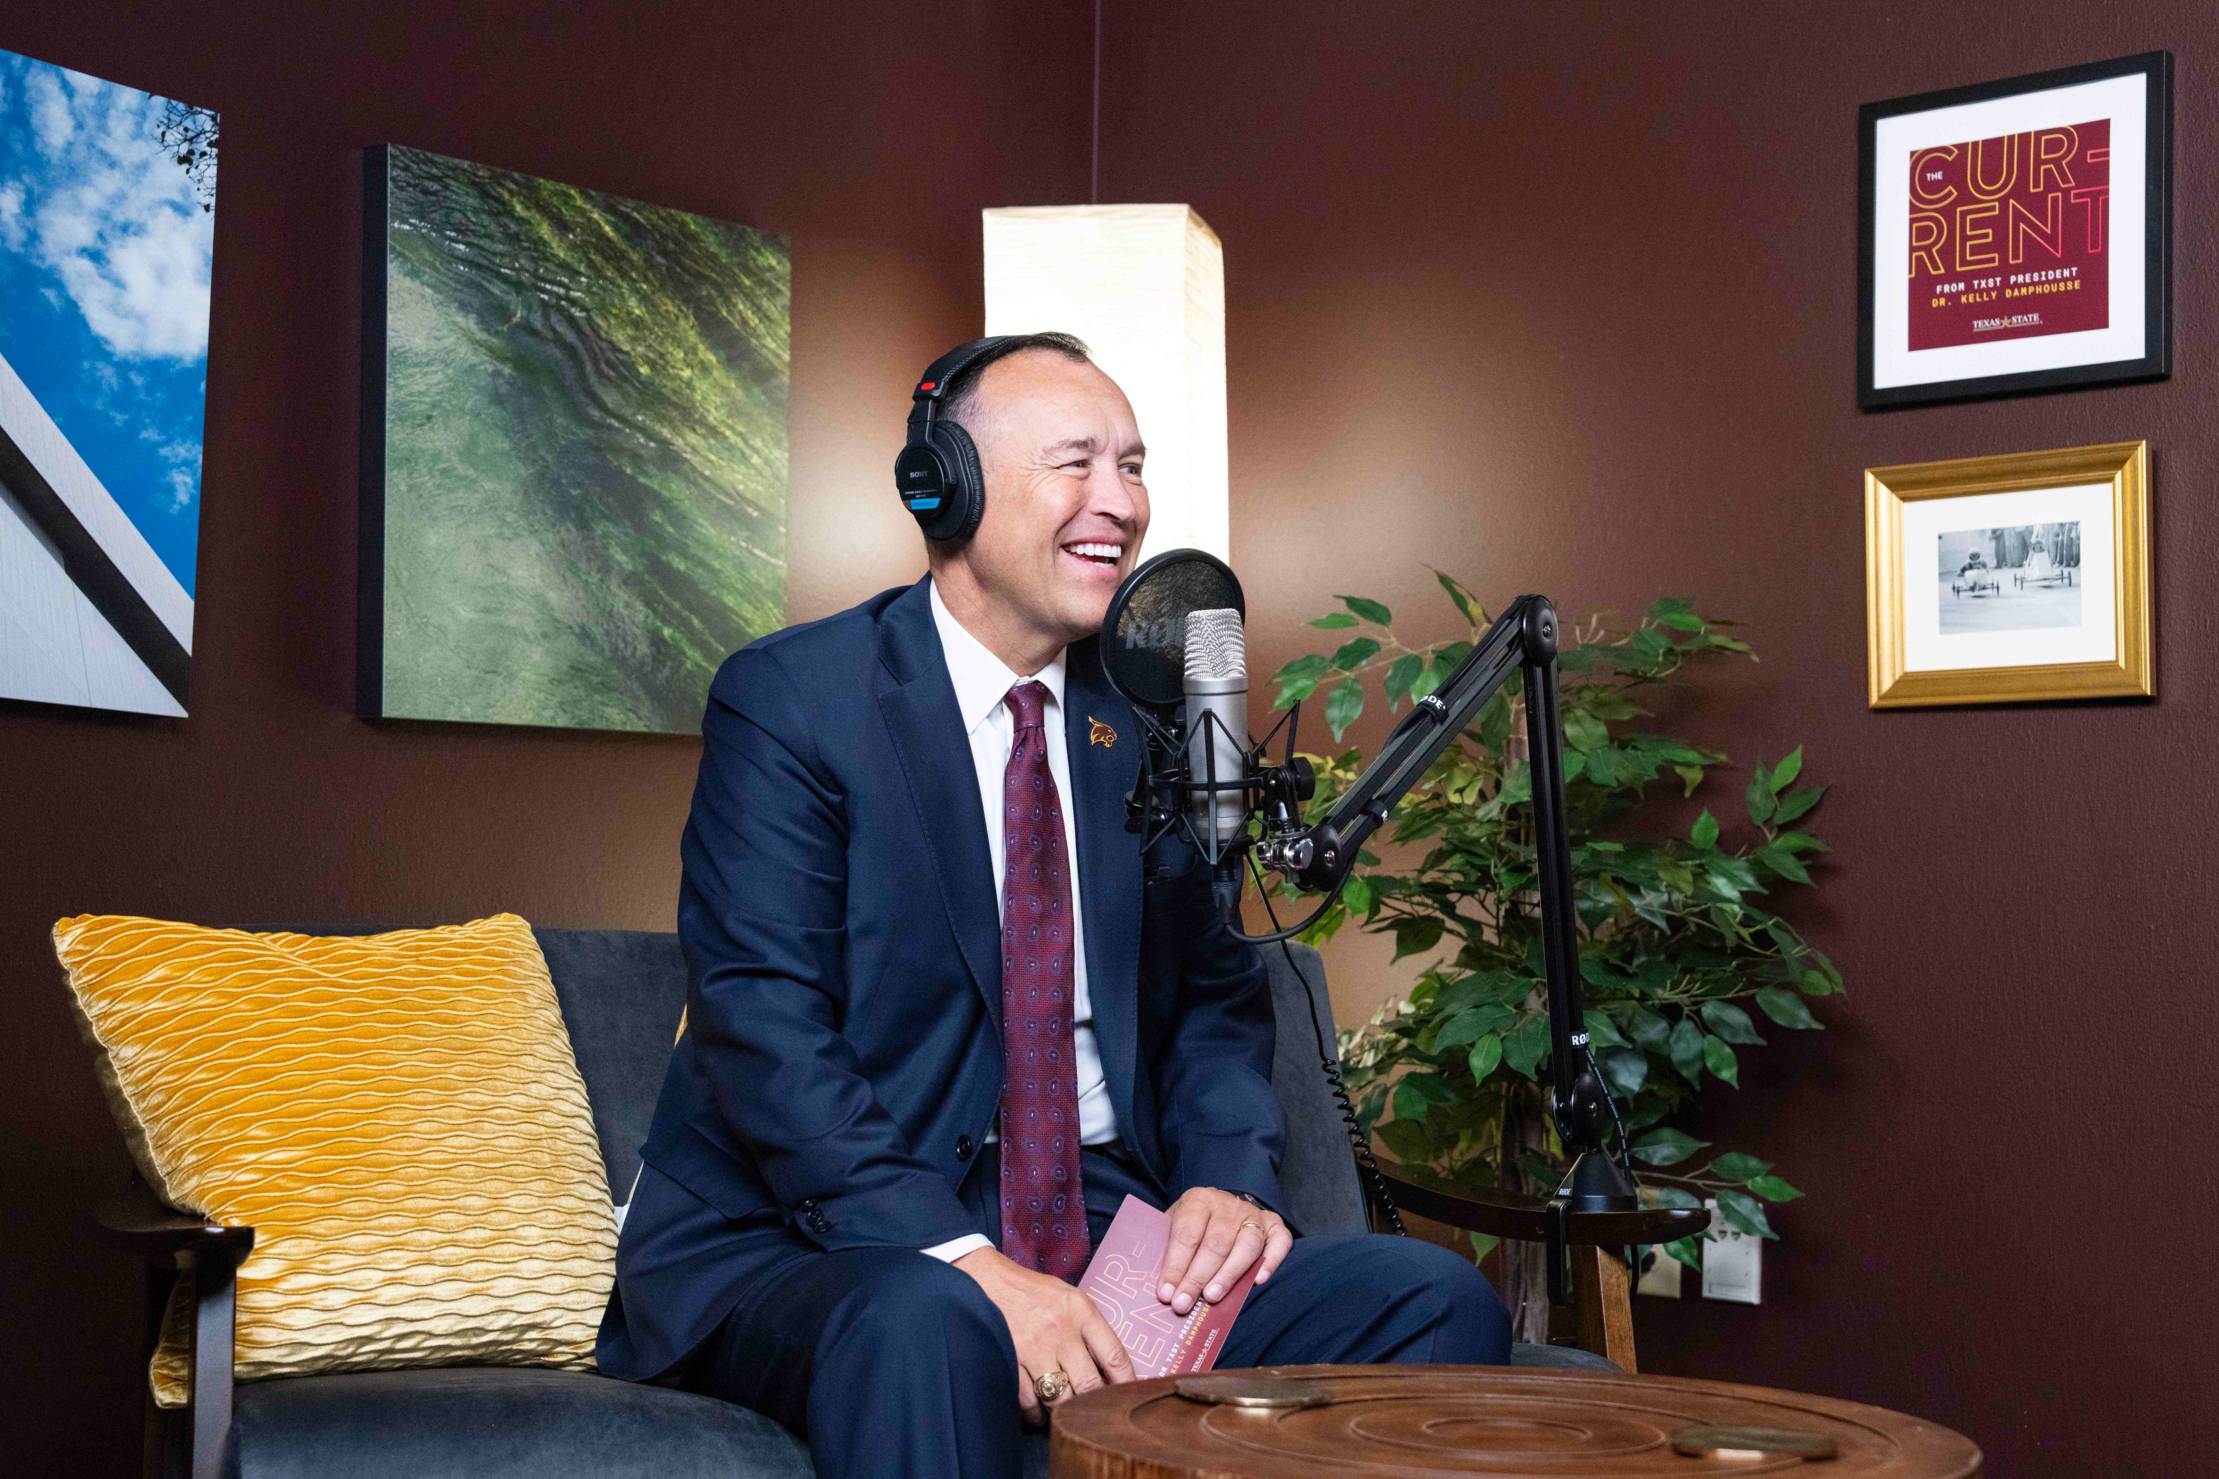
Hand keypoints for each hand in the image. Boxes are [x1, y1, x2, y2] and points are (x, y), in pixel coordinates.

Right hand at [953, 1245, 1132, 1424]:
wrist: (986, 1279)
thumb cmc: (1033, 1292)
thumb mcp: (1069, 1298)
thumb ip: (1090, 1329)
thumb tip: (1110, 1372)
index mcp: (1080, 1311)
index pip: (1115, 1355)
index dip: (1127, 1384)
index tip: (1129, 1398)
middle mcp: (1060, 1329)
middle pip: (1089, 1384)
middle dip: (1095, 1404)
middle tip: (1096, 1412)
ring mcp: (1033, 1347)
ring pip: (1059, 1399)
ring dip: (1065, 1411)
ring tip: (1067, 1411)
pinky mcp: (1010, 1360)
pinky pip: (1029, 1402)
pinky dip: (1036, 1414)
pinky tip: (1040, 1412)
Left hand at [1156, 1187, 1291, 1315]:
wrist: (1220, 1207)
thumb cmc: (1192, 1226)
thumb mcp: (1172, 1227)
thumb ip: (1167, 1250)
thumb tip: (1162, 1288)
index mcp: (1198, 1200)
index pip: (1187, 1235)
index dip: (1175, 1266)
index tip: (1166, 1294)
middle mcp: (1228, 1204)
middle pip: (1215, 1244)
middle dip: (1197, 1277)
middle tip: (1184, 1304)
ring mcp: (1253, 1214)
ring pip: (1246, 1245)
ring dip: (1228, 1274)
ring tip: (1211, 1297)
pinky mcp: (1274, 1224)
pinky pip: (1279, 1242)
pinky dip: (1271, 1261)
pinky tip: (1258, 1281)